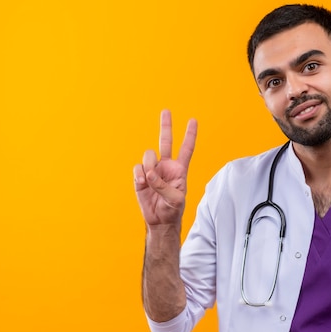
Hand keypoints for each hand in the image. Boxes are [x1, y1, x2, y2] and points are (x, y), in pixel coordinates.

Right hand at [133, 110, 197, 227]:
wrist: (160, 220)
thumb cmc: (173, 210)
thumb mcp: (175, 199)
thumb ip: (164, 185)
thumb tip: (150, 173)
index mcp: (179, 169)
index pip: (186, 149)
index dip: (190, 135)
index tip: (193, 120)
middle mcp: (166, 166)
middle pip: (166, 141)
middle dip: (166, 126)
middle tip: (166, 111)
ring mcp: (153, 170)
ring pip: (148, 155)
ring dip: (148, 166)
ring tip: (150, 181)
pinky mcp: (141, 176)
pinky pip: (137, 168)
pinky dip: (139, 176)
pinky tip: (143, 185)